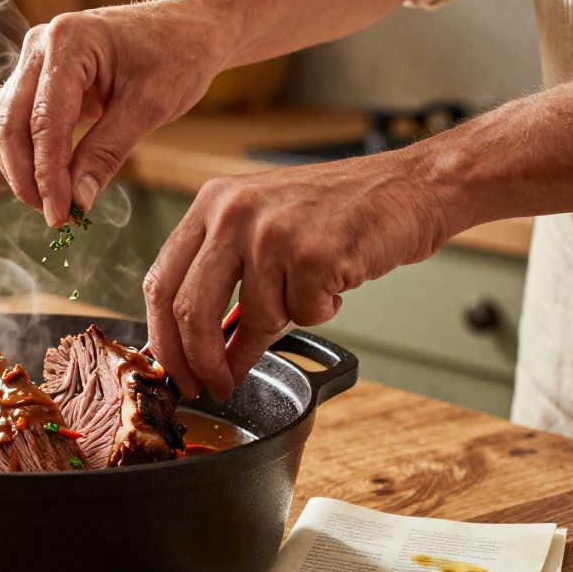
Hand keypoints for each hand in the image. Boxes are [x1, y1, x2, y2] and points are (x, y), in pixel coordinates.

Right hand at [0, 0, 229, 226]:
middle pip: (9, 124)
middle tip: (55, 216)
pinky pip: (18, 122)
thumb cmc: (177, 56)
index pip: (43, 121)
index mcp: (68, 41)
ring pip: (4, 126)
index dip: (47, 174)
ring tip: (55, 203)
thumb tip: (78, 200)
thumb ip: (107, 152)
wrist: (188, 29)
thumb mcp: (150, 107)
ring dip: (23, 170)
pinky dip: (30, 156)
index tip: (60, 215)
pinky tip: (55, 181)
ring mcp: (34, 60)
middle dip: (27, 177)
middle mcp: (40, 45)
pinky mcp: (38, 78)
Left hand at [143, 151, 449, 399]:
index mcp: (211, 203)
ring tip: (311, 287)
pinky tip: (336, 277)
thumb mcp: (262, 228)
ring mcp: (273, 232)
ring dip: (286, 321)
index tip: (175, 371)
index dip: (163, 338)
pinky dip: (321, 311)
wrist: (411, 186)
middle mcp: (233, 212)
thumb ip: (223, 277)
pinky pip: (304, 314)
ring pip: (256, 318)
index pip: (161, 283)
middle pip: (190, 310)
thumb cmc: (338, 211)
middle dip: (202, 361)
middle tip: (215, 385)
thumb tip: (197, 349)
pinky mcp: (313, 253)